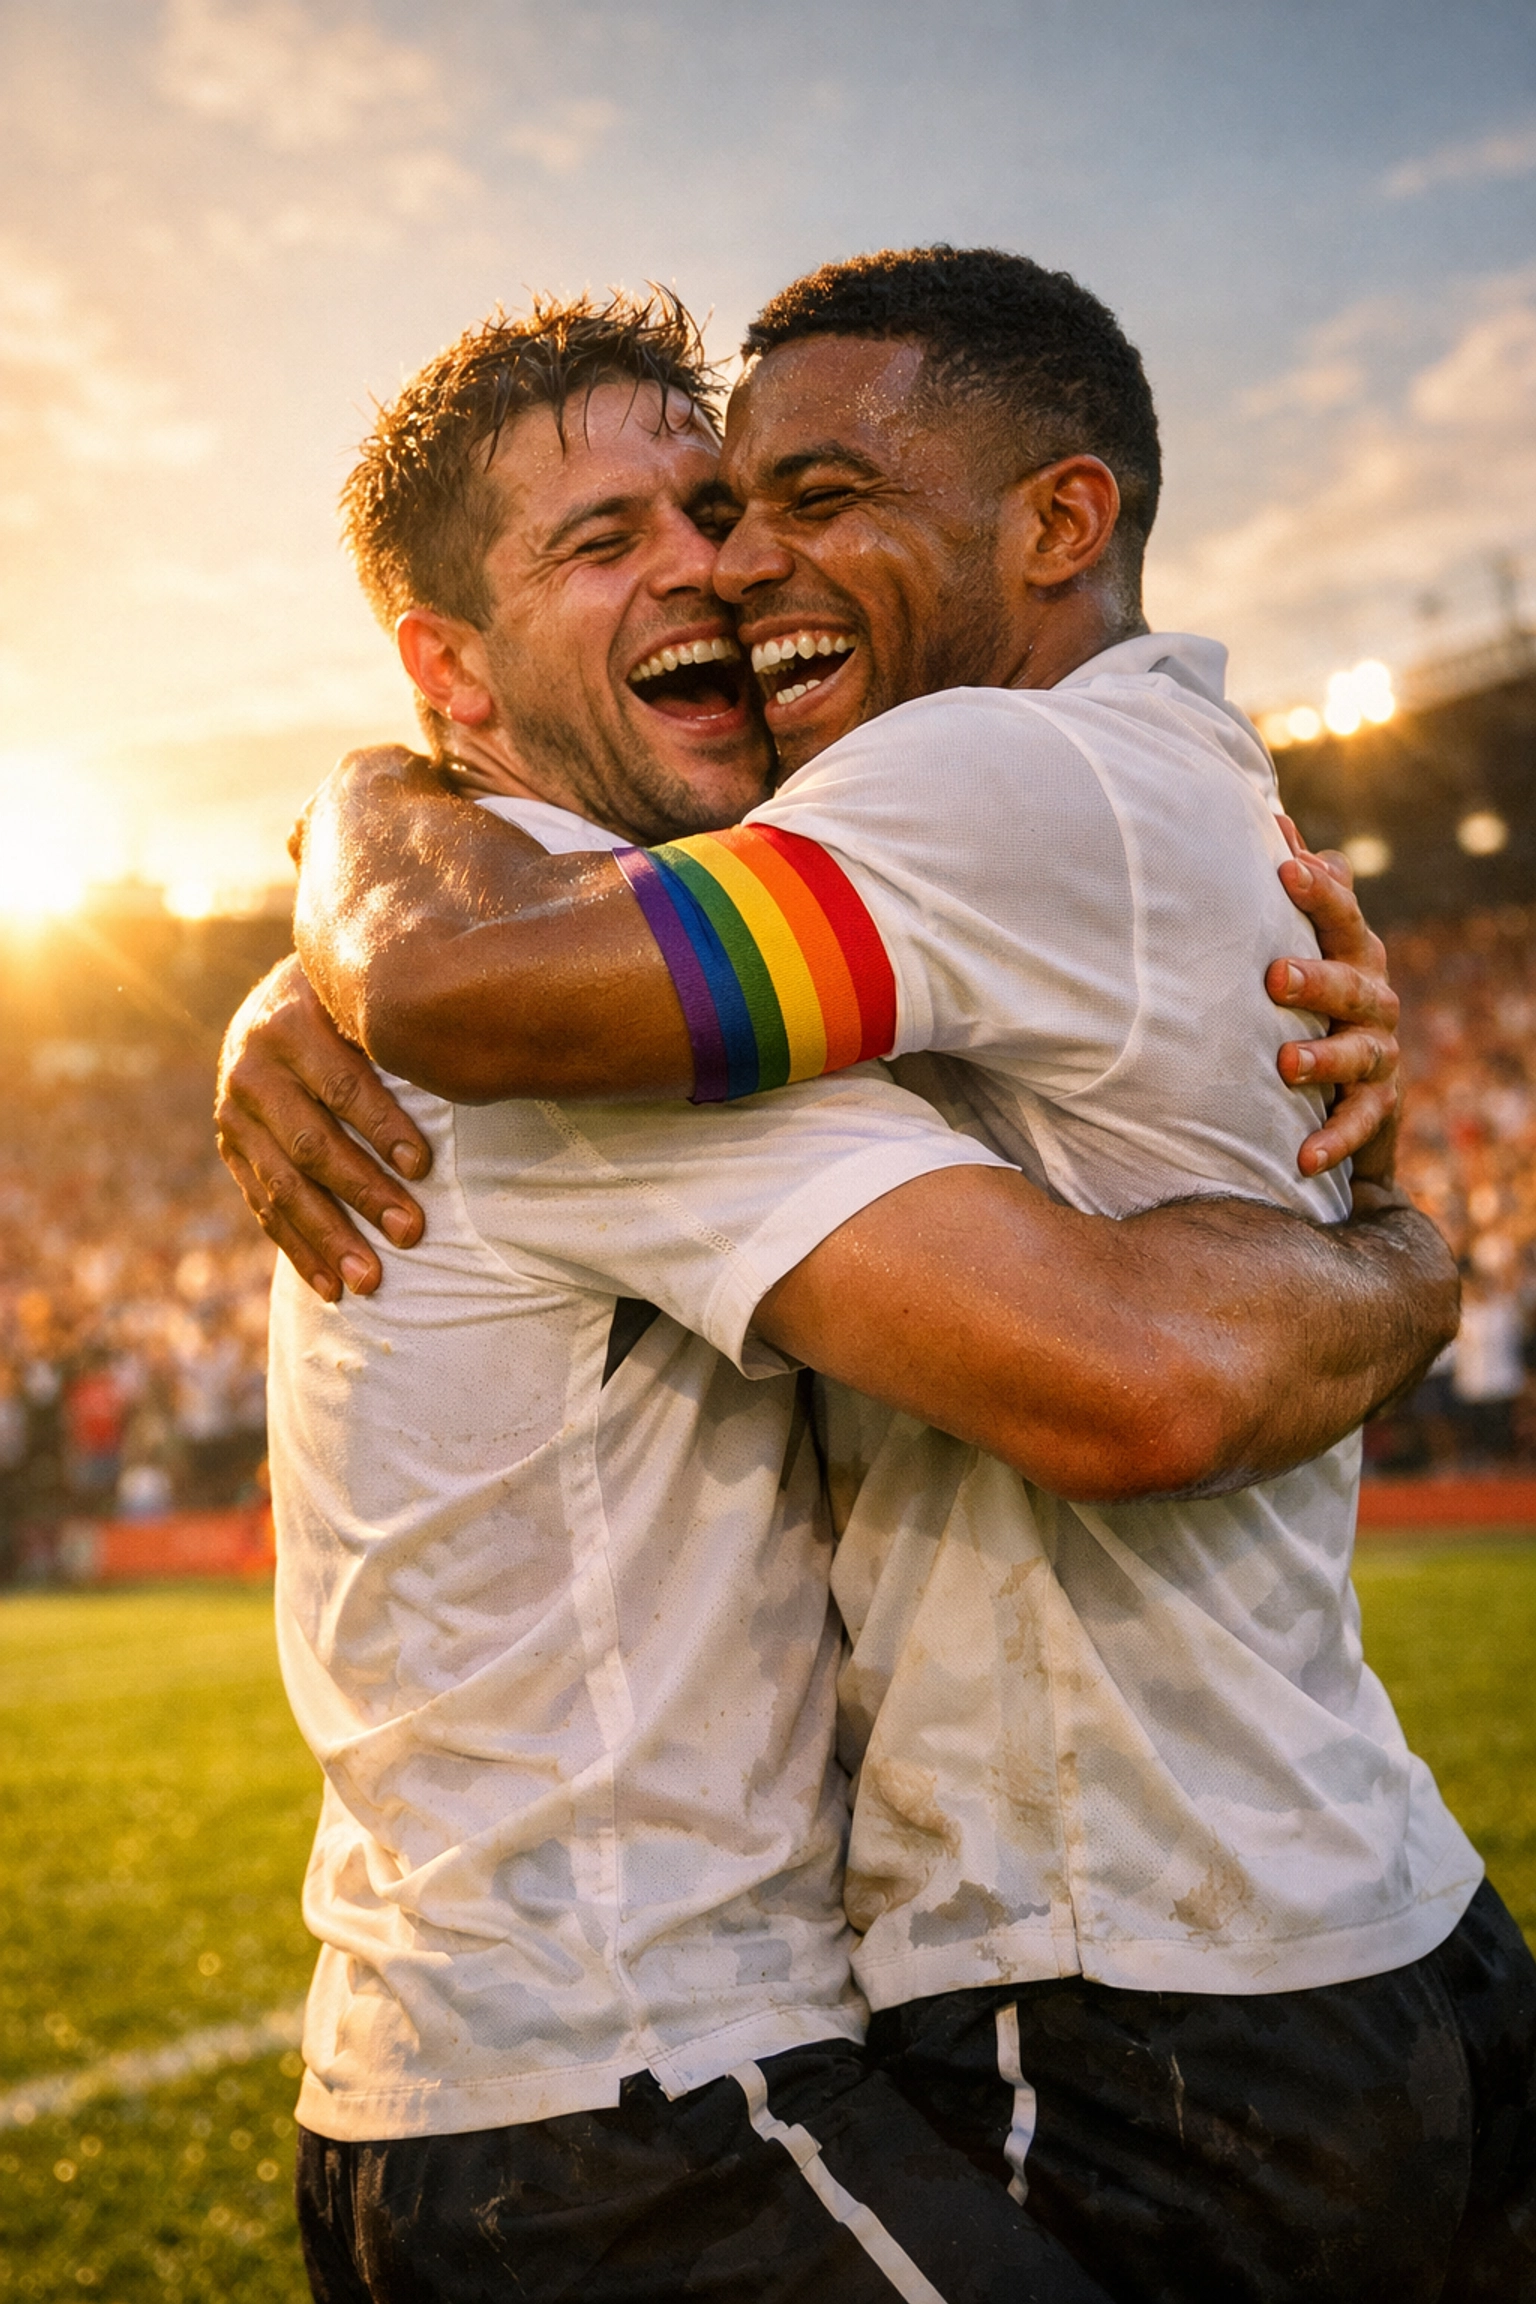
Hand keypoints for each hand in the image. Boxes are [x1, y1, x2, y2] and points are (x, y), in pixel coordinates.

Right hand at [215, 955, 430, 1299]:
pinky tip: (330, 1287)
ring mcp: (233, 1112)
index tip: (424, 1167)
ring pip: (283, 1184)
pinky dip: (299, 1249)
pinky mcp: (230, 1147)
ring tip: (370, 1279)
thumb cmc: (354, 1002)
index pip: (344, 1083)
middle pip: (311, 1142)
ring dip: (329, 1237)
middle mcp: (252, 1066)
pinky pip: (262, 1206)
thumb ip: (398, 1024)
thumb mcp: (367, 996)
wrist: (278, 1001)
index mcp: (293, 1021)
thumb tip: (474, 1050)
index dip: (383, 1126)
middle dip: (363, 1193)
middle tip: (411, 1233)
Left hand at [1266, 826, 1399, 1182]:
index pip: (1340, 915)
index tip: (1284, 867)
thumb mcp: (1309, 947)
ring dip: (1323, 1059)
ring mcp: (1379, 1055)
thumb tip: (1277, 817)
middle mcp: (1375, 1002)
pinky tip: (1301, 1159)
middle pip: (1353, 984)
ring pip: (1360, 1054)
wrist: (1351, 1090)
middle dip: (1317, 979)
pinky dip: (1332, 1141)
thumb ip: (1300, 893)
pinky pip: (1360, 1124)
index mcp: (1354, 955)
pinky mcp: (1378, 1109)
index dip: (1318, 891)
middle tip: (1274, 976)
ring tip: (1284, 1065)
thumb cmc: (1315, 1001)